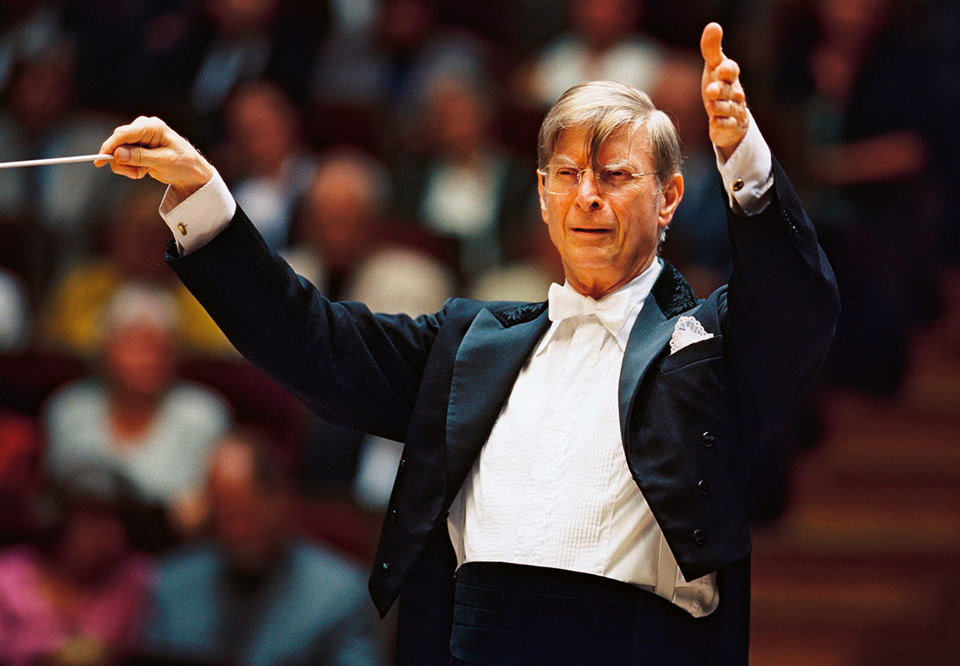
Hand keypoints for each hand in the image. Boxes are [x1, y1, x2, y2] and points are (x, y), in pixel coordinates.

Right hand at [96, 116, 213, 198]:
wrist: (193, 172)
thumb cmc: (184, 164)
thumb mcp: (163, 162)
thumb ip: (140, 157)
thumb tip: (117, 154)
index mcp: (152, 127)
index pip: (123, 133)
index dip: (109, 146)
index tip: (100, 160)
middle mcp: (143, 128)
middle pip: (118, 143)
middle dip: (123, 162)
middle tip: (137, 175)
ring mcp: (139, 137)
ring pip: (118, 152)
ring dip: (128, 167)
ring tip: (144, 173)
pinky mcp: (137, 147)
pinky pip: (123, 158)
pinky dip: (131, 168)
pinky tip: (145, 171)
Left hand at [700, 22, 747, 159]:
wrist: (727, 116)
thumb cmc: (719, 87)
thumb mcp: (713, 68)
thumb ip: (711, 49)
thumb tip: (713, 25)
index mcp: (730, 77)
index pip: (731, 70)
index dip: (727, 70)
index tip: (720, 68)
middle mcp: (735, 93)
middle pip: (730, 90)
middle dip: (721, 90)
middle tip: (710, 91)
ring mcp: (735, 110)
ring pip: (729, 108)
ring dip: (720, 107)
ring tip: (710, 106)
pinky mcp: (732, 126)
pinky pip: (728, 125)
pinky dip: (721, 124)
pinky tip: (713, 122)